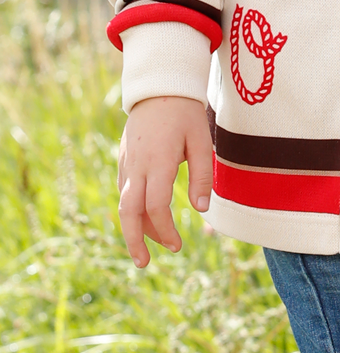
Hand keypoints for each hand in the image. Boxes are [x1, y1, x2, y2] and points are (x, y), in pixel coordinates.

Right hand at [117, 95, 212, 267]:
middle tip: (144, 264)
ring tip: (151, 246)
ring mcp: (127, 162)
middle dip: (134, 241)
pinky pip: (125, 191)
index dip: (165, 230)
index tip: (177, 245)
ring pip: (125, 203)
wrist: (160, 88)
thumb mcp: (202, 140)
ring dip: (136, 227)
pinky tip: (146, 219)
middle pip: (128, 211)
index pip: (155, 205)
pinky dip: (133, 209)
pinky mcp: (124, 160)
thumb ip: (202, 175)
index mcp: (158, 160)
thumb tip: (201, 210)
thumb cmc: (186, 114)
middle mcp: (137, 165)